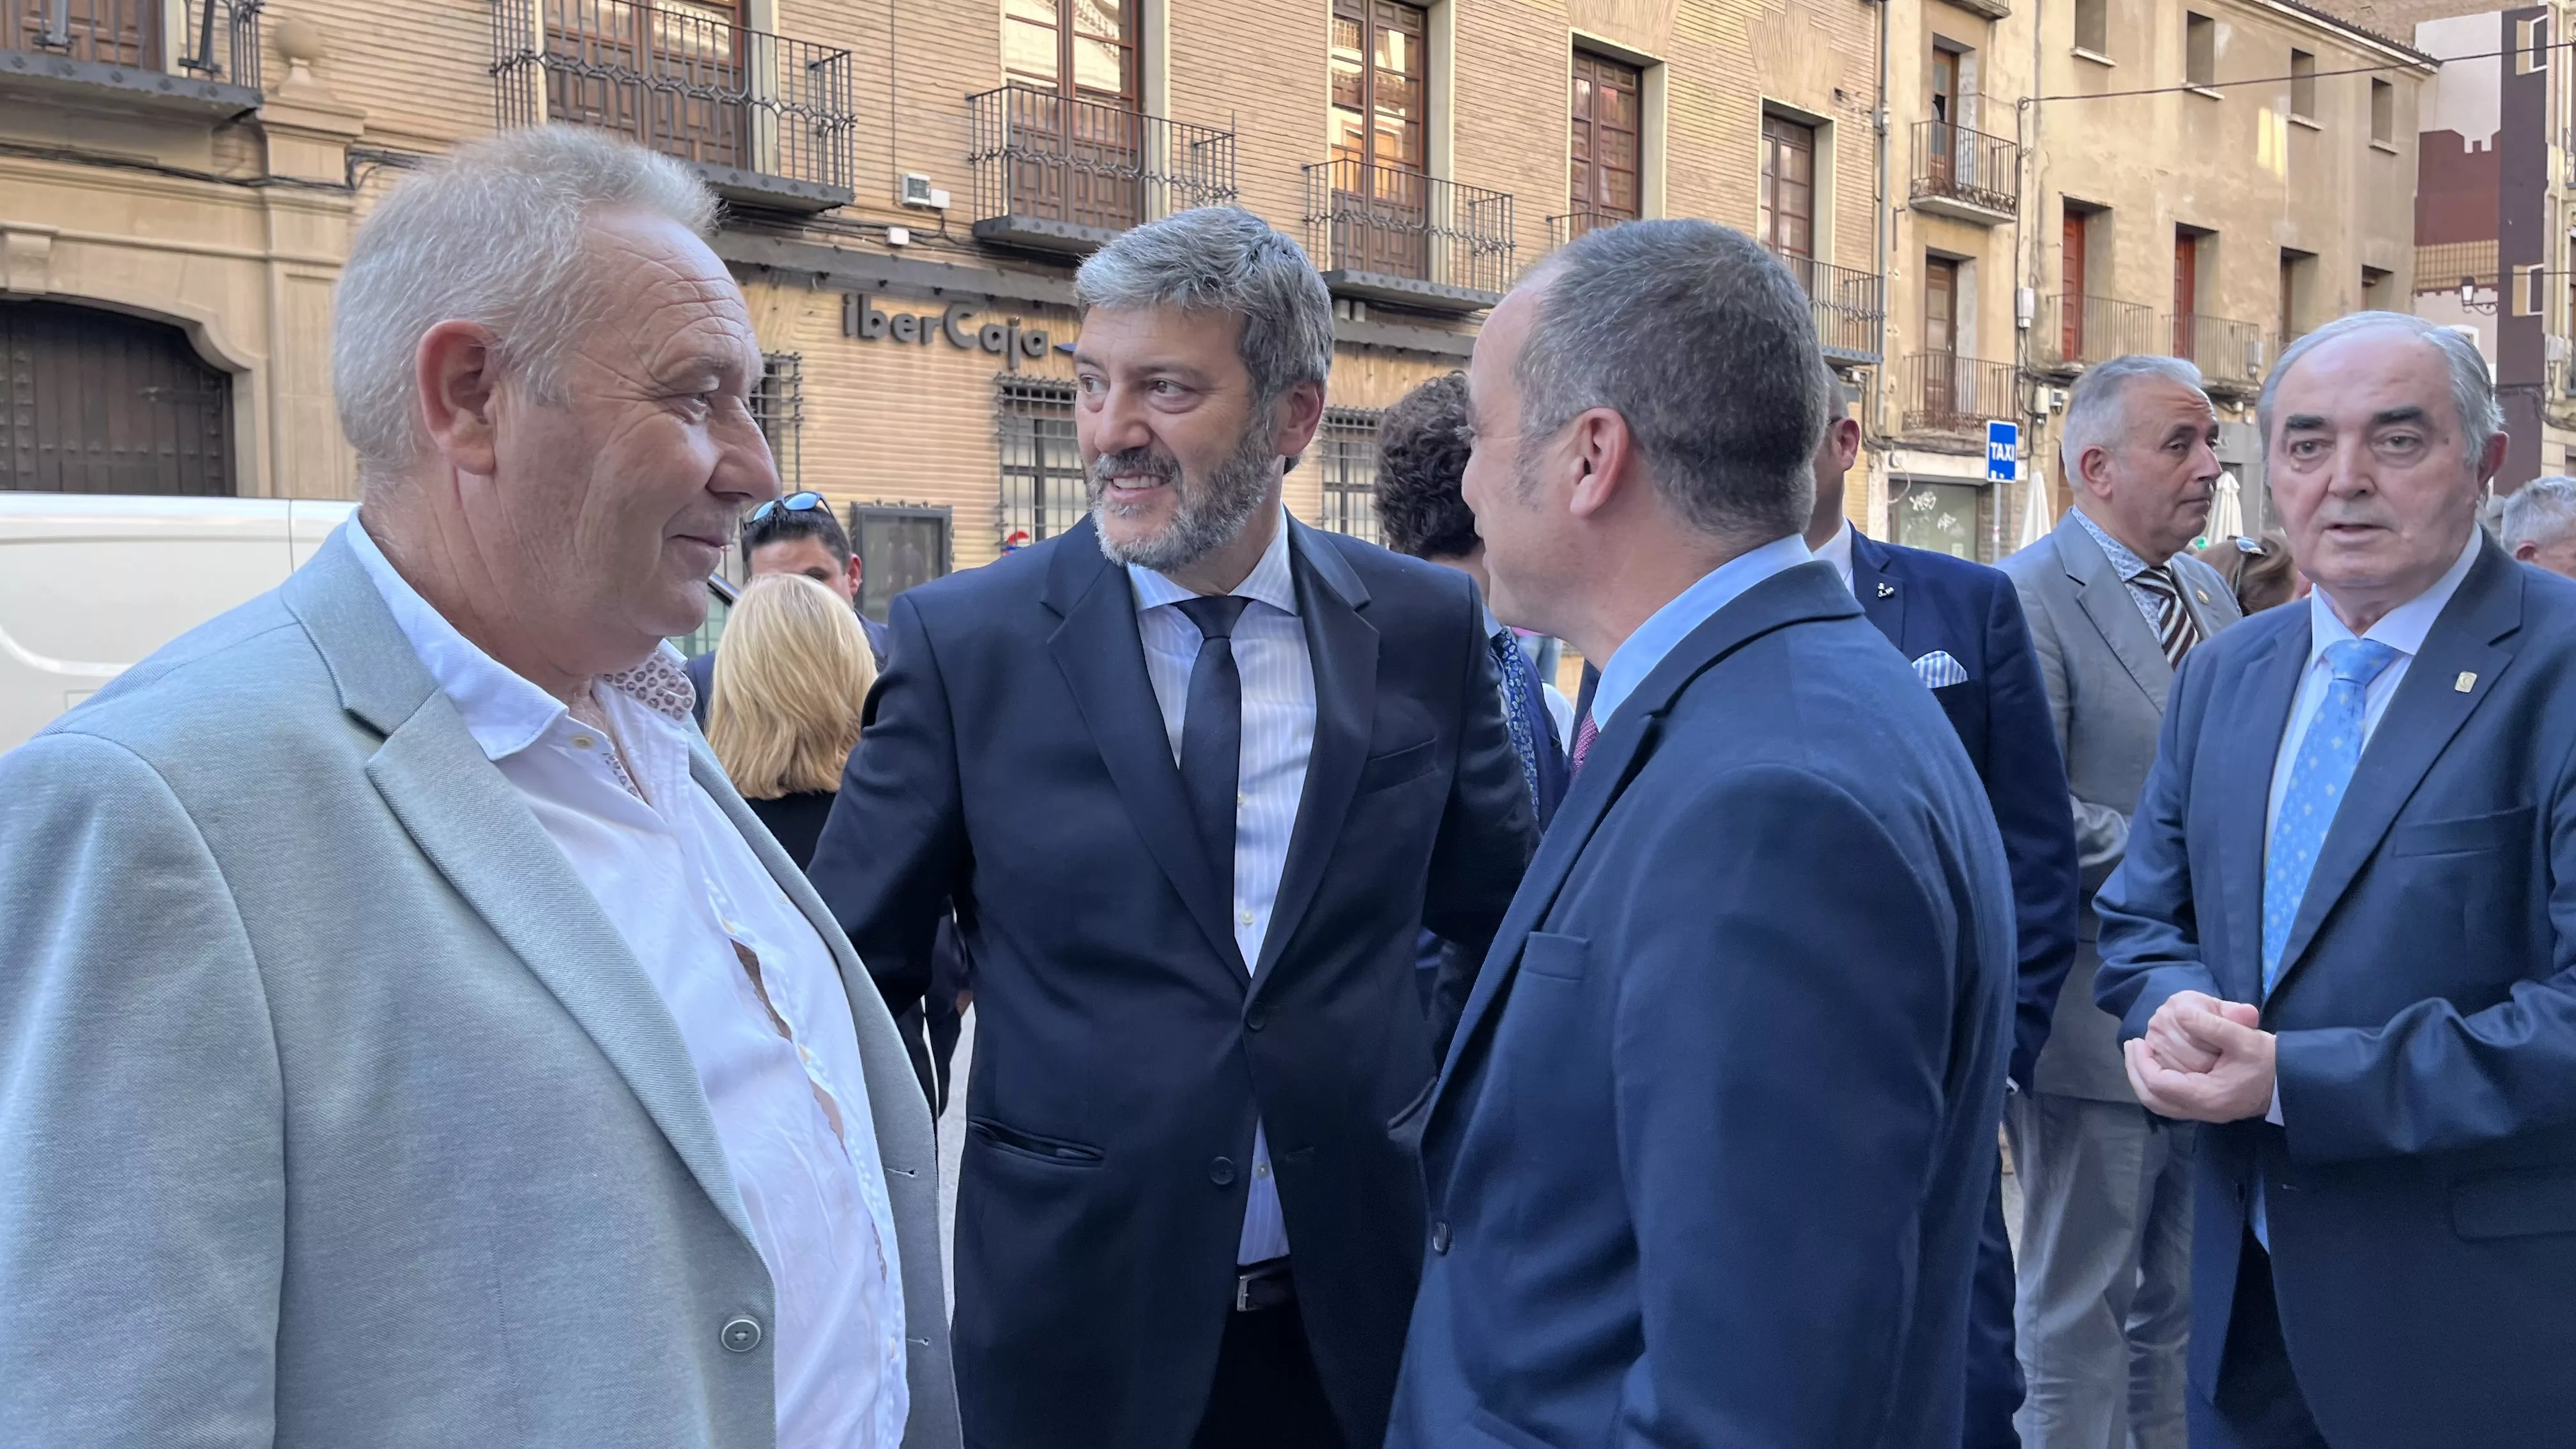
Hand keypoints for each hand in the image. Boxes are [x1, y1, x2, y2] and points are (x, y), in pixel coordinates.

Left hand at [2126, 1002, 2275, 1123]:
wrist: (2288, 1084)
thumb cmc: (2269, 1061)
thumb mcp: (2244, 1039)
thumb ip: (2212, 1026)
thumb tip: (2180, 1012)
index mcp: (2208, 1096)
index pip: (2159, 1085)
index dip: (2143, 1063)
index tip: (2139, 1041)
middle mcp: (2201, 1110)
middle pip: (2152, 1099)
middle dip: (2136, 1071)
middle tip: (2132, 1046)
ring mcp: (2202, 1112)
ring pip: (2158, 1103)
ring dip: (2143, 1079)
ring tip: (2138, 1054)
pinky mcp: (2205, 1108)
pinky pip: (2169, 1102)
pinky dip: (2155, 1085)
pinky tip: (2156, 1065)